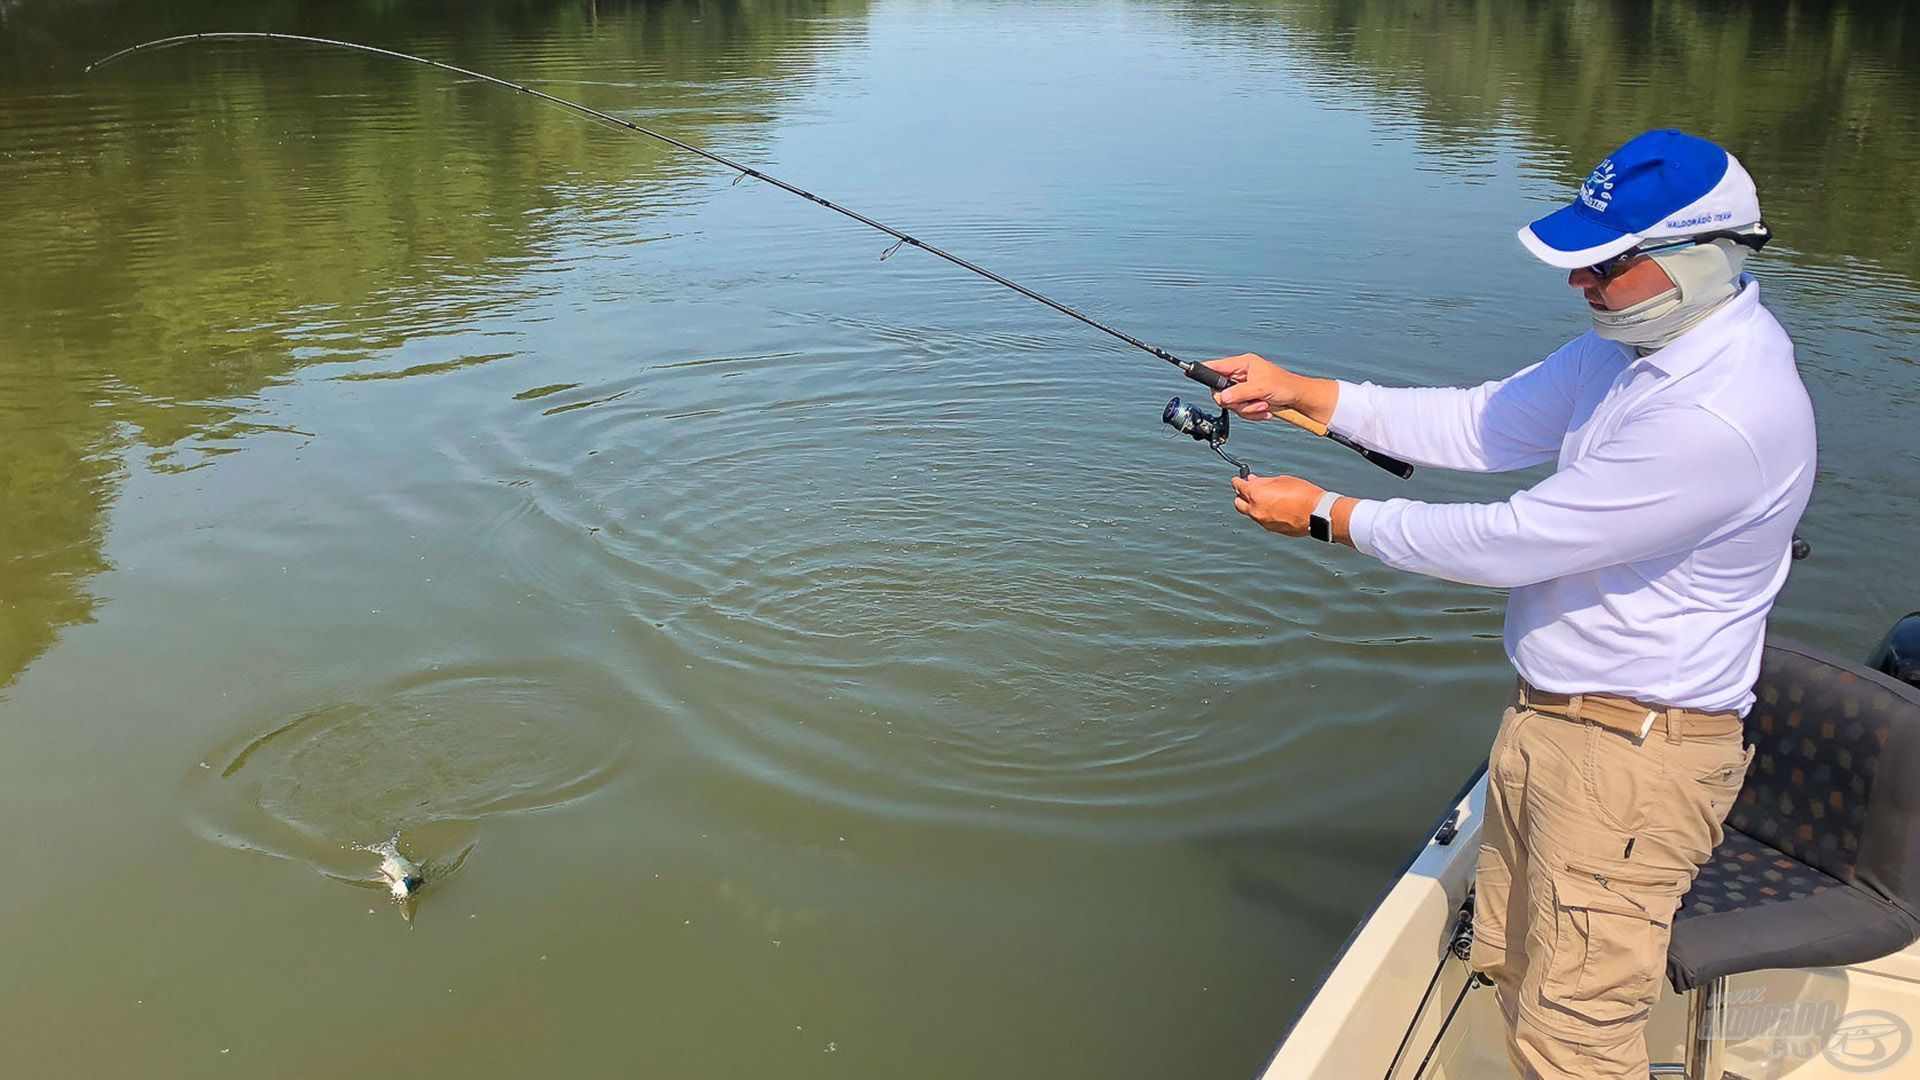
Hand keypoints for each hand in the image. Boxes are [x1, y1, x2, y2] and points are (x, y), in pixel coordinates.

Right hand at [1202, 353, 1319, 422]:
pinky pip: (1241, 411)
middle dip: (1236, 402)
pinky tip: (1265, 410)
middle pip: (1221, 392)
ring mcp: (1243, 389)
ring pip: (1231, 405)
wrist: (1298, 399)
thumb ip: (1240, 392)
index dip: (1203, 370)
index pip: (1217, 367)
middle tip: (1250, 401)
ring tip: (1263, 405)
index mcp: (1243, 364)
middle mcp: (1240, 376)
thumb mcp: (1262, 387)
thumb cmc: (1285, 386)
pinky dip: (1253, 414)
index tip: (1188, 372)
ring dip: (1248, 409)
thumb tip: (1222, 397)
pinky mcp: (1248, 401)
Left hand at [1231, 473, 1323, 536]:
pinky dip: (1263, 513)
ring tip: (1264, 498)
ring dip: (1252, 505)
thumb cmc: (1303, 495)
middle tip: (1248, 489)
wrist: (1317, 514)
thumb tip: (1256, 481)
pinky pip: (1261, 520)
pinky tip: (1272, 508)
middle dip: (1241, 495)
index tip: (1238, 479)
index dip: (1237, 481)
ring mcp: (1263, 522)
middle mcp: (1255, 510)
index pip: (1238, 486)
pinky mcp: (1271, 529)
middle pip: (1238, 503)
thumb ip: (1265, 482)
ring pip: (1250, 513)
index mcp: (1256, 494)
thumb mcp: (1282, 480)